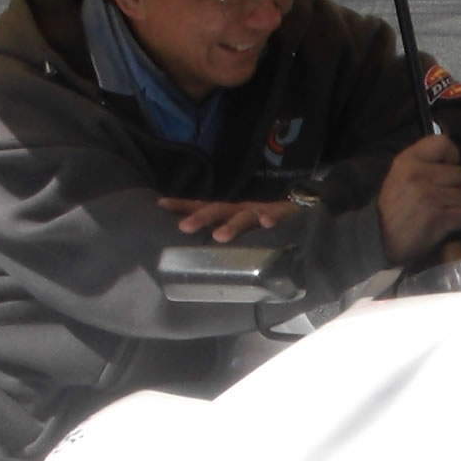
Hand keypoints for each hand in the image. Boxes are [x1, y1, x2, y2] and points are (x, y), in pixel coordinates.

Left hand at [159, 194, 297, 243]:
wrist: (300, 209)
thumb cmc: (264, 224)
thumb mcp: (241, 227)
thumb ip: (224, 236)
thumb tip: (197, 256)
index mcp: (228, 213)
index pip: (202, 206)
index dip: (182, 205)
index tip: (160, 204)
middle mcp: (240, 210)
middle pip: (217, 210)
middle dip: (200, 218)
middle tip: (184, 227)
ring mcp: (259, 212)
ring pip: (243, 217)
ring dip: (231, 226)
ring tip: (220, 236)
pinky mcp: (280, 215)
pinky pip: (275, 217)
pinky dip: (270, 220)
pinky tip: (267, 225)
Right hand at [374, 132, 460, 261]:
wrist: (380, 240)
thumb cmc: (393, 207)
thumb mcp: (399, 175)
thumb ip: (421, 161)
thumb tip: (450, 150)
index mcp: (407, 161)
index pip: (442, 143)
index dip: (451, 156)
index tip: (446, 168)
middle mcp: (418, 175)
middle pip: (460, 174)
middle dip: (454, 188)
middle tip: (440, 198)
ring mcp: (430, 197)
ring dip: (458, 207)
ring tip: (442, 213)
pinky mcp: (439, 218)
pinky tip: (447, 225)